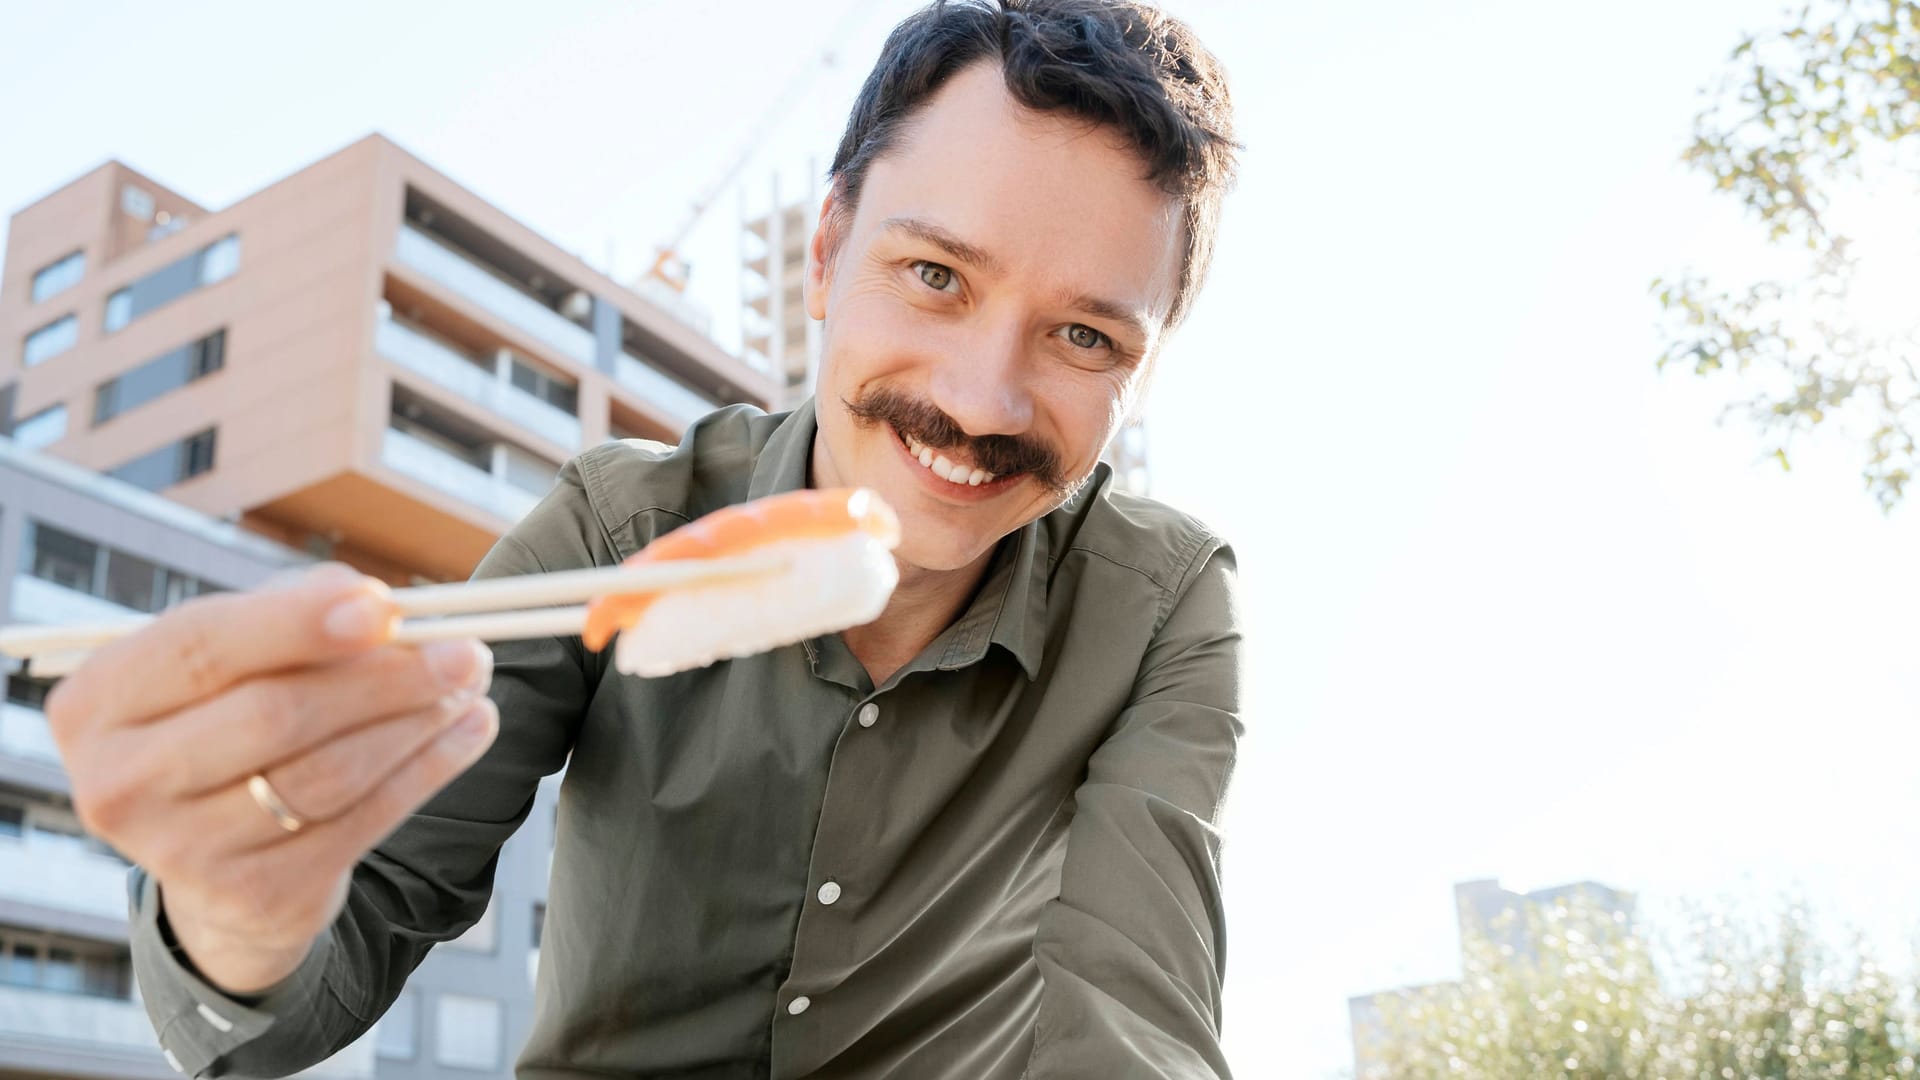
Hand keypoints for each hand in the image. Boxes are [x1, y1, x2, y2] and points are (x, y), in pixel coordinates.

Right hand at [43, 563, 498, 993]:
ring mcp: (181, 852)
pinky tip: (469, 731)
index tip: (384, 605)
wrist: (218, 856)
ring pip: (327, 774)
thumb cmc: (230, 722)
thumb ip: (294, 614)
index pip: (203, 648)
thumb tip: (378, 606)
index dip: (299, 623)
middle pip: (273, 715)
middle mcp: (121, 783)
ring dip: (416, 723)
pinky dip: (427, 770)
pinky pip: (361, 823)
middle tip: (465, 649)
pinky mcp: (254, 896)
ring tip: (469, 685)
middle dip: (383, 677)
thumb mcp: (237, 659)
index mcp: (98, 703)